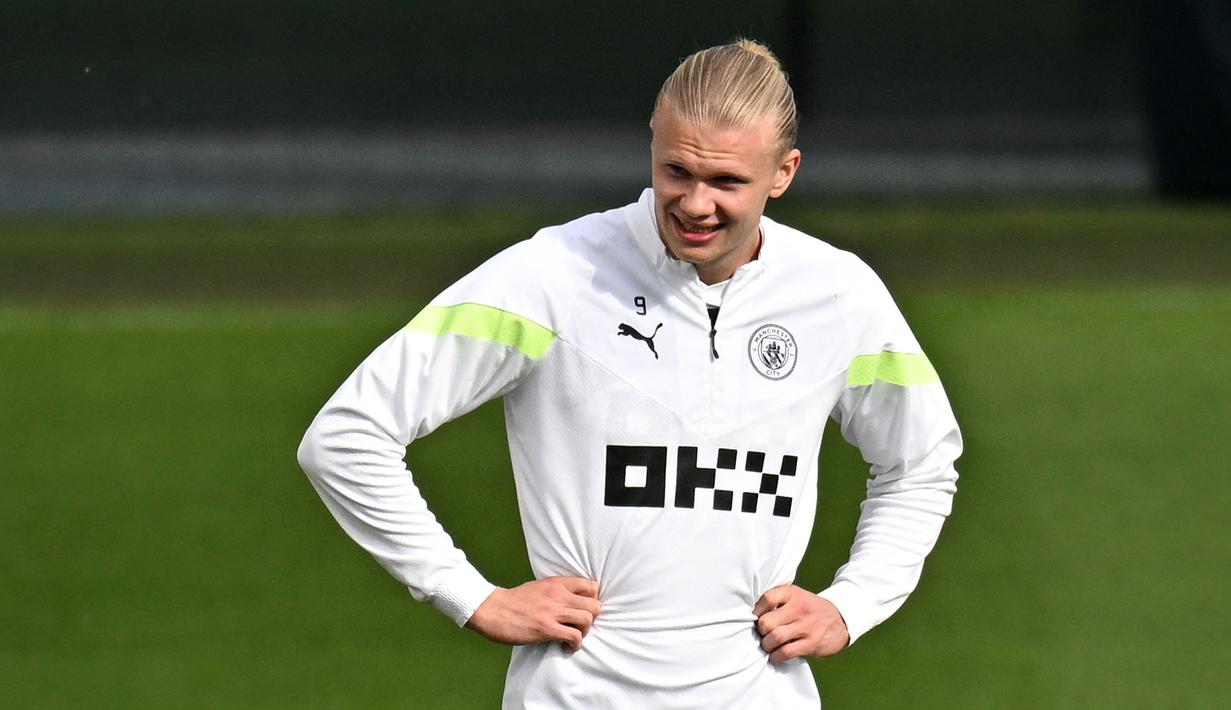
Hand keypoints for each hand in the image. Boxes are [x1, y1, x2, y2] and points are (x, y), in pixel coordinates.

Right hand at [466, 576, 601, 651]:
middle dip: (592, 618)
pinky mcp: (546, 629)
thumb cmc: (513, 600)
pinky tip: (566, 646)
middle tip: (580, 626)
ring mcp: (553, 612)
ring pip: (588, 620)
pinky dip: (575, 644)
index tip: (584, 610)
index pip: (592, 586)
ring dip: (584, 632)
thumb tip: (571, 599)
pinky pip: (574, 636)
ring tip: (573, 636)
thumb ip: (556, 590)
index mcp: (557, 583)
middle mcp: (559, 595)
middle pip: (595, 605)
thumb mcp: (539, 586)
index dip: (593, 600)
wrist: (492, 608)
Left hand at [753, 584, 849, 663]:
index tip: (754, 618)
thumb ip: (778, 600)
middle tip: (761, 634)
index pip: (767, 598)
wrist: (841, 620)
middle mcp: (799, 608)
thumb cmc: (810, 609)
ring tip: (767, 645)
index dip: (756, 610)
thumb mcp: (797, 596)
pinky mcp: (811, 643)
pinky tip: (775, 656)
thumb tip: (752, 613)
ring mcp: (806, 626)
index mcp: (793, 593)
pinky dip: (776, 657)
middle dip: (760, 632)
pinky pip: (786, 652)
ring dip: (766, 645)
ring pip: (775, 638)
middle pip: (767, 622)